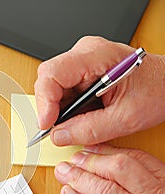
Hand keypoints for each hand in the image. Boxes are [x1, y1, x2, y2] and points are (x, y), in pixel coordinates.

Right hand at [34, 36, 164, 145]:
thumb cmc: (156, 90)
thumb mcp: (125, 118)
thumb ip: (89, 130)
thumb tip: (58, 135)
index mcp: (96, 56)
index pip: (52, 73)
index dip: (45, 101)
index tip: (48, 124)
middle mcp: (83, 53)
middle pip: (47, 80)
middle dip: (50, 107)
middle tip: (60, 129)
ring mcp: (80, 61)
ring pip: (52, 87)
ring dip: (59, 109)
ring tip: (78, 122)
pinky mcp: (79, 70)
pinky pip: (61, 89)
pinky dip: (65, 107)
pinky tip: (81, 114)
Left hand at [55, 144, 164, 193]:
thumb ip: (145, 182)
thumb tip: (109, 162)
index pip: (137, 159)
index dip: (108, 151)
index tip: (90, 149)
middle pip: (118, 171)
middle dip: (91, 162)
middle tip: (73, 159)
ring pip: (105, 192)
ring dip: (79, 179)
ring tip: (64, 173)